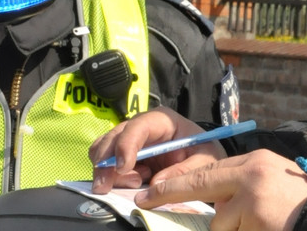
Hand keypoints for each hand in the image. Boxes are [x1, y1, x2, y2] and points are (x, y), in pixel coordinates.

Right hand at [90, 106, 224, 193]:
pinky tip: (135, 182)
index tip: (122, 167)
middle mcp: (141, 125)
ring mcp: (130, 140)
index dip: (126, 145)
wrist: (201, 156)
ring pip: (102, 151)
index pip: (137, 127)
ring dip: (109, 172)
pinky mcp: (125, 155)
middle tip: (106, 187)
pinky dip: (111, 177)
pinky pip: (105, 164)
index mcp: (161, 120)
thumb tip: (156, 184)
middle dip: (105, 163)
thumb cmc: (204, 152)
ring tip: (136, 183)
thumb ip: (184, 170)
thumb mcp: (204, 160)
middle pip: (112, 138)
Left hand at [135, 149, 306, 230]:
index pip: (209, 169)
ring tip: (263, 223)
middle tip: (144, 199)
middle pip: (200, 182)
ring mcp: (251, 196)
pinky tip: (265, 228)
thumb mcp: (272, 183)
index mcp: (255, 161)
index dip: (179, 180)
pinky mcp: (254, 217)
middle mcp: (251, 172)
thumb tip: (213, 203)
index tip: (153, 189)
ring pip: (220, 222)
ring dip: (234, 230)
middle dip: (169, 192)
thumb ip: (242, 187)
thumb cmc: (301, 206)